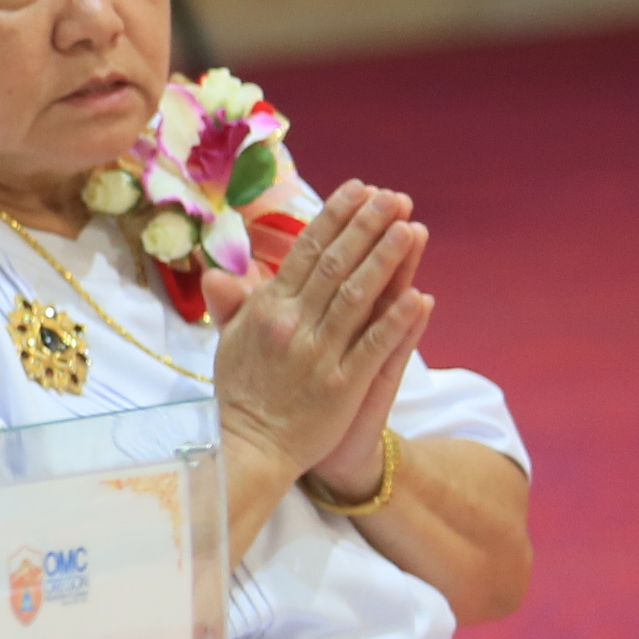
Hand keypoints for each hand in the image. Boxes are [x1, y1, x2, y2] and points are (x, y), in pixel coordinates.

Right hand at [212, 182, 431, 497]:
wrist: (250, 448)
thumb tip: (218, 273)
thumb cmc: (242, 392)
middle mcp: (293, 325)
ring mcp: (319, 354)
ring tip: (411, 228)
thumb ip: (233, 305)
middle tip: (395, 197)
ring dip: (386, 260)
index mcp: (266, 310)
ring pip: (358, 297)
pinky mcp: (344, 385)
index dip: (334, 219)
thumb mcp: (227, 343)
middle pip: (336, 266)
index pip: (305, 253)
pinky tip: (420, 295)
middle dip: (367, 227)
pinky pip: (375, 347)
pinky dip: (398, 320)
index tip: (360, 190)